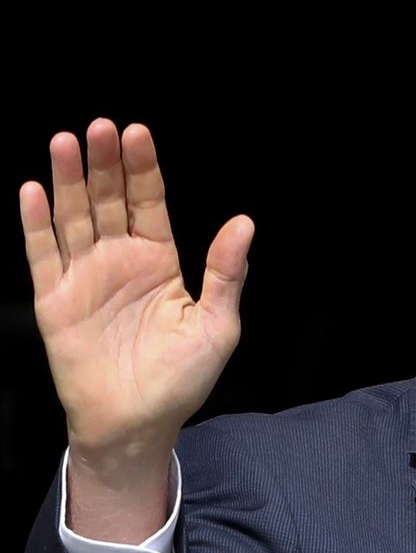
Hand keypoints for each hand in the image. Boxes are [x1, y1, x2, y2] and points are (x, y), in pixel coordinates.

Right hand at [19, 120, 251, 538]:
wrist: (137, 424)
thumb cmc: (181, 377)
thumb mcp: (217, 323)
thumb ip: (225, 272)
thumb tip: (244, 222)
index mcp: (159, 261)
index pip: (148, 203)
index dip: (143, 169)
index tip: (137, 132)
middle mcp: (119, 261)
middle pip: (108, 201)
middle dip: (104, 164)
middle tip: (102, 127)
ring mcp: (85, 278)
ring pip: (73, 218)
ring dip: (68, 181)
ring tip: (67, 142)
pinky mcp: (55, 300)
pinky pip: (44, 255)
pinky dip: (37, 224)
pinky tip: (34, 190)